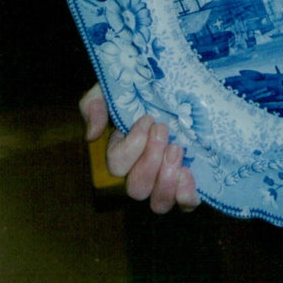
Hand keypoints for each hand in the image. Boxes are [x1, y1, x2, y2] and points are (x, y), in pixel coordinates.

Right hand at [79, 83, 199, 213]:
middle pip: (136, 189)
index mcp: (123, 151)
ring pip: (158, 203)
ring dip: (167, 179)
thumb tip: (92, 135)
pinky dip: (187, 195)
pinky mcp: (190, 180)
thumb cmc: (146, 84)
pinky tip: (189, 173)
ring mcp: (166, 178)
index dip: (132, 146)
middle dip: (150, 160)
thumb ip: (95, 104)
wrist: (183, 80)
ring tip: (177, 148)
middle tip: (163, 129)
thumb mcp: (115, 86)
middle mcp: (143, 170)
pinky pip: (186, 202)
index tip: (148, 118)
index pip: (117, 166)